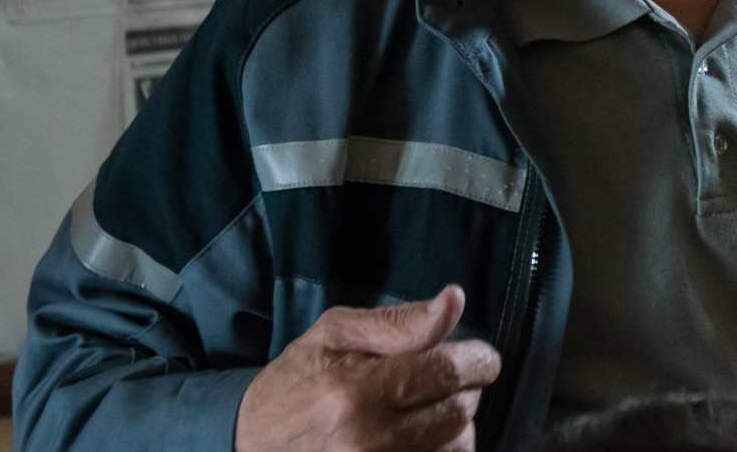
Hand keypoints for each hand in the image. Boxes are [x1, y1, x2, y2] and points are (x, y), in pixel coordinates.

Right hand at [234, 284, 501, 451]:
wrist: (253, 444)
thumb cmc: (298, 380)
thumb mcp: (338, 334)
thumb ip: (400, 321)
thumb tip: (454, 301)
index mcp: (357, 392)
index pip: (447, 372)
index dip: (478, 360)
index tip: (483, 356)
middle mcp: (369, 442)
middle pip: (459, 412)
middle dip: (466, 388)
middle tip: (448, 377)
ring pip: (458, 448)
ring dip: (457, 424)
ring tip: (432, 408)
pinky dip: (444, 450)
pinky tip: (426, 436)